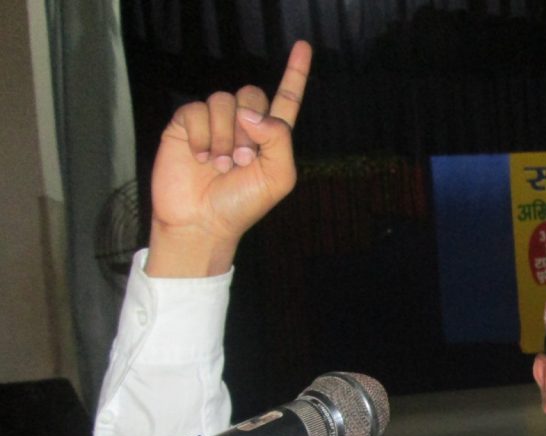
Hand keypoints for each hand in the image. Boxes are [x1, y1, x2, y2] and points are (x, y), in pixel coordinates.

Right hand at [147, 41, 312, 276]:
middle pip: (252, 94)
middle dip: (250, 129)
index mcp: (270, 137)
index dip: (295, 73)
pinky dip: (202, 135)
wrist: (202, 222)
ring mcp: (214, 123)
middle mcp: (243, 124)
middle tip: (241, 161)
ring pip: (224, 100)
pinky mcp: (186, 125)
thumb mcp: (278, 177)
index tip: (303, 46)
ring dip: (225, 136)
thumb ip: (279, 139)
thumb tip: (251, 112)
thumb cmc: (242, 205)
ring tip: (219, 165)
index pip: (285, 98)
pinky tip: (200, 158)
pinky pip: (197, 109)